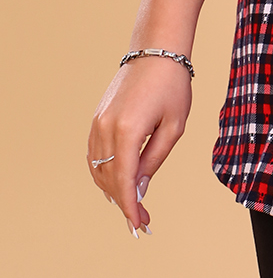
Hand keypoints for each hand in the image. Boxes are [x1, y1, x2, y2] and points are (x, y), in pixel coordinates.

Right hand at [87, 56, 192, 237]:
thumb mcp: (173, 127)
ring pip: (97, 169)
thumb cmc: (172, 86)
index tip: (139, 225)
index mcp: (127, 131)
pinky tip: (120, 182)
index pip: (124, 180)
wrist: (156, 52)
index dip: (130, 207)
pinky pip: (95, 154)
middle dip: (124, 202)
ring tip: (133, 204)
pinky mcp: (97, 118)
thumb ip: (154, 161)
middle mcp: (105, 128)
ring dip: (112, 189)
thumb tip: (139, 190)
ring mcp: (97, 123)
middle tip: (142, 220)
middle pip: (108, 179)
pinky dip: (104, 172)